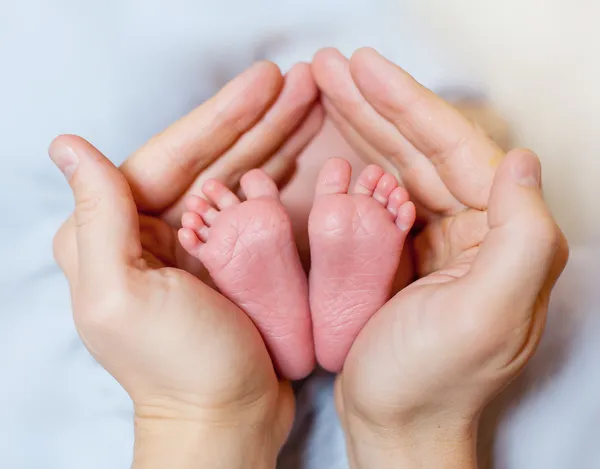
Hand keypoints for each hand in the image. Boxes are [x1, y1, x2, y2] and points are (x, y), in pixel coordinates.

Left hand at [51, 61, 321, 467]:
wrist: (226, 417)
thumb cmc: (177, 367)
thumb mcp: (123, 296)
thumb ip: (98, 219)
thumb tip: (67, 144)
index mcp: (118, 232)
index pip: (174, 155)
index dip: (223, 116)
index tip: (267, 82)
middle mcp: (153, 230)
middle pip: (212, 159)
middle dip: (259, 120)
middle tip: (303, 84)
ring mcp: (197, 243)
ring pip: (238, 175)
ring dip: (276, 139)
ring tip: (312, 106)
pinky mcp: (231, 258)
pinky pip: (255, 206)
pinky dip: (281, 177)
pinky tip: (305, 154)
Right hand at [313, 48, 567, 466]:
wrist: (394, 425)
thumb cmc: (431, 381)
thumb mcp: (485, 317)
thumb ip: (520, 239)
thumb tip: (520, 159)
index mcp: (503, 236)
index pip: (456, 150)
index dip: (408, 104)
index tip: (363, 68)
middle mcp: (478, 230)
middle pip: (424, 149)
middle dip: (377, 104)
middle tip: (331, 66)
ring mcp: (438, 238)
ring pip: (400, 165)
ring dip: (364, 124)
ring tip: (326, 87)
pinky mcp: (405, 251)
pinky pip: (382, 193)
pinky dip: (357, 162)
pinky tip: (334, 140)